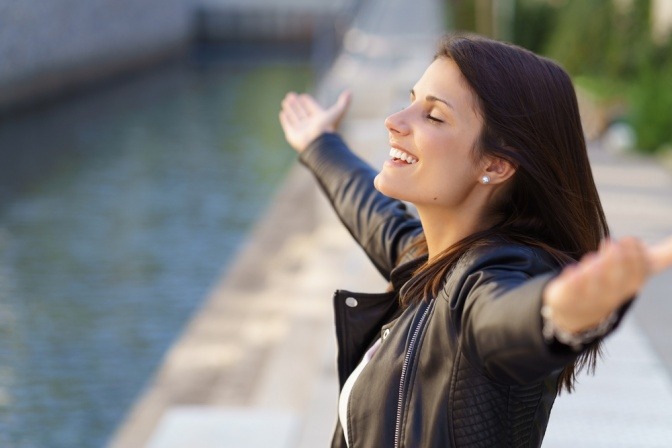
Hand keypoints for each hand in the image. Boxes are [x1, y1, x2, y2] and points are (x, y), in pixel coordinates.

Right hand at [279, 90, 350, 152]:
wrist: (318, 143)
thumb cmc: (327, 128)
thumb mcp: (337, 112)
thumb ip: (343, 102)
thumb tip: (350, 92)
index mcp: (319, 119)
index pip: (312, 108)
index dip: (308, 102)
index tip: (303, 96)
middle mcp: (310, 125)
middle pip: (302, 112)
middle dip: (296, 104)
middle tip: (291, 95)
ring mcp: (301, 130)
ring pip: (294, 117)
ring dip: (290, 109)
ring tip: (285, 100)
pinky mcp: (292, 134)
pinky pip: (288, 125)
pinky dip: (285, 119)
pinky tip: (282, 112)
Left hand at [543, 236, 671, 333]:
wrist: (578, 314)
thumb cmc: (611, 285)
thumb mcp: (636, 271)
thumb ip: (659, 257)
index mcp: (628, 288)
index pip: (636, 275)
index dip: (635, 259)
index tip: (632, 239)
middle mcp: (611, 296)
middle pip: (616, 282)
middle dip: (617, 264)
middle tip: (614, 243)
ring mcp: (588, 300)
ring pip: (594, 290)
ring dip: (596, 274)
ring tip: (594, 257)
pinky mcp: (567, 299)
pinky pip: (571, 295)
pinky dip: (572, 284)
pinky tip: (572, 270)